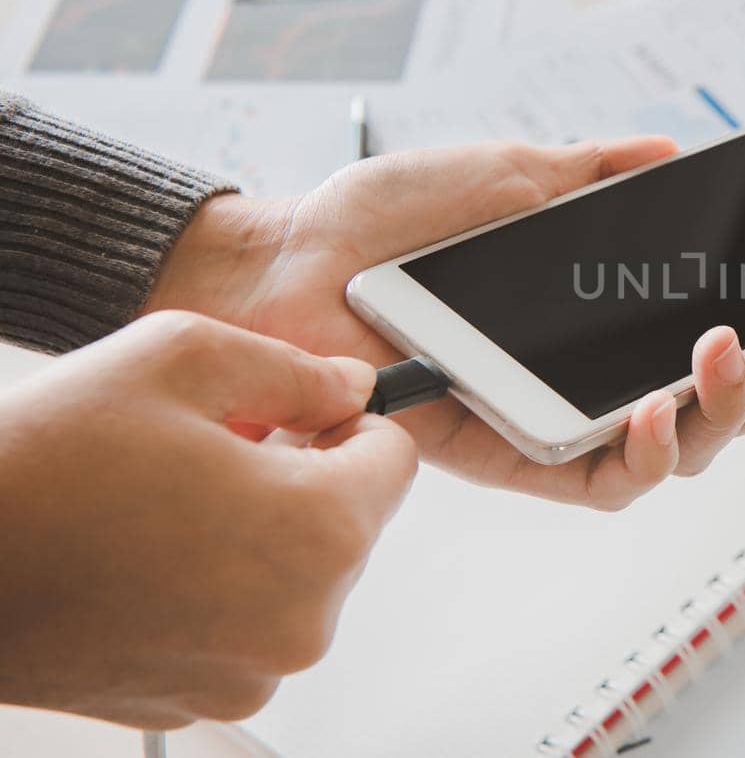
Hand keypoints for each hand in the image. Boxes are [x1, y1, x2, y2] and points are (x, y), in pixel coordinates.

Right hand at [0, 312, 416, 728]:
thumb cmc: (39, 470)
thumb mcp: (179, 359)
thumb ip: (293, 369)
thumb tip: (349, 385)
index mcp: (318, 532)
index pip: (396, 458)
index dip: (348, 422)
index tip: (301, 411)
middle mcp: (302, 617)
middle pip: (351, 520)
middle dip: (300, 476)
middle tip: (210, 451)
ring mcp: (253, 670)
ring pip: (301, 573)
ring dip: (258, 532)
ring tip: (165, 502)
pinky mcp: (205, 696)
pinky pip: (250, 622)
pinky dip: (220, 585)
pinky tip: (148, 553)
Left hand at [143, 139, 744, 509]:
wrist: (294, 262)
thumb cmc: (395, 220)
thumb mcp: (513, 172)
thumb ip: (596, 169)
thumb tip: (671, 150)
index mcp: (615, 311)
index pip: (732, 329)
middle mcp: (605, 372)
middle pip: (731, 401)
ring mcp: (570, 420)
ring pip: (688, 448)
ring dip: (730, 409)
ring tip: (731, 351)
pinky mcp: (523, 459)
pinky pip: (609, 483)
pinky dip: (648, 454)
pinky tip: (656, 411)